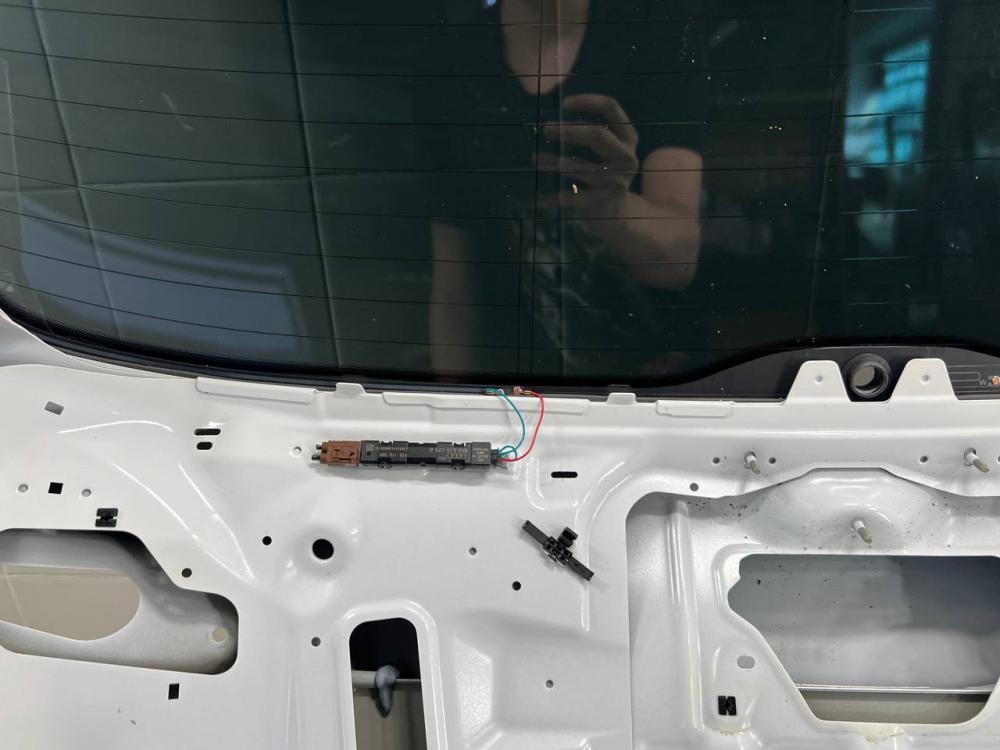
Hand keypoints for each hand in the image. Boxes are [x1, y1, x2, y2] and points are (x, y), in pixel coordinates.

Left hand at [535, 94, 639, 218]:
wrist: (618, 215)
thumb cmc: (604, 175)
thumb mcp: (607, 152)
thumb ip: (590, 134)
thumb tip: (552, 123)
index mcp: (628, 138)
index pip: (611, 108)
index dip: (588, 101)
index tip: (564, 103)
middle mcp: (627, 157)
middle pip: (598, 135)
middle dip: (569, 130)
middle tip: (546, 127)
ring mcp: (618, 180)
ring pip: (581, 166)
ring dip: (554, 162)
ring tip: (535, 160)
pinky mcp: (604, 200)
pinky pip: (574, 196)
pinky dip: (555, 197)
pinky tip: (540, 196)